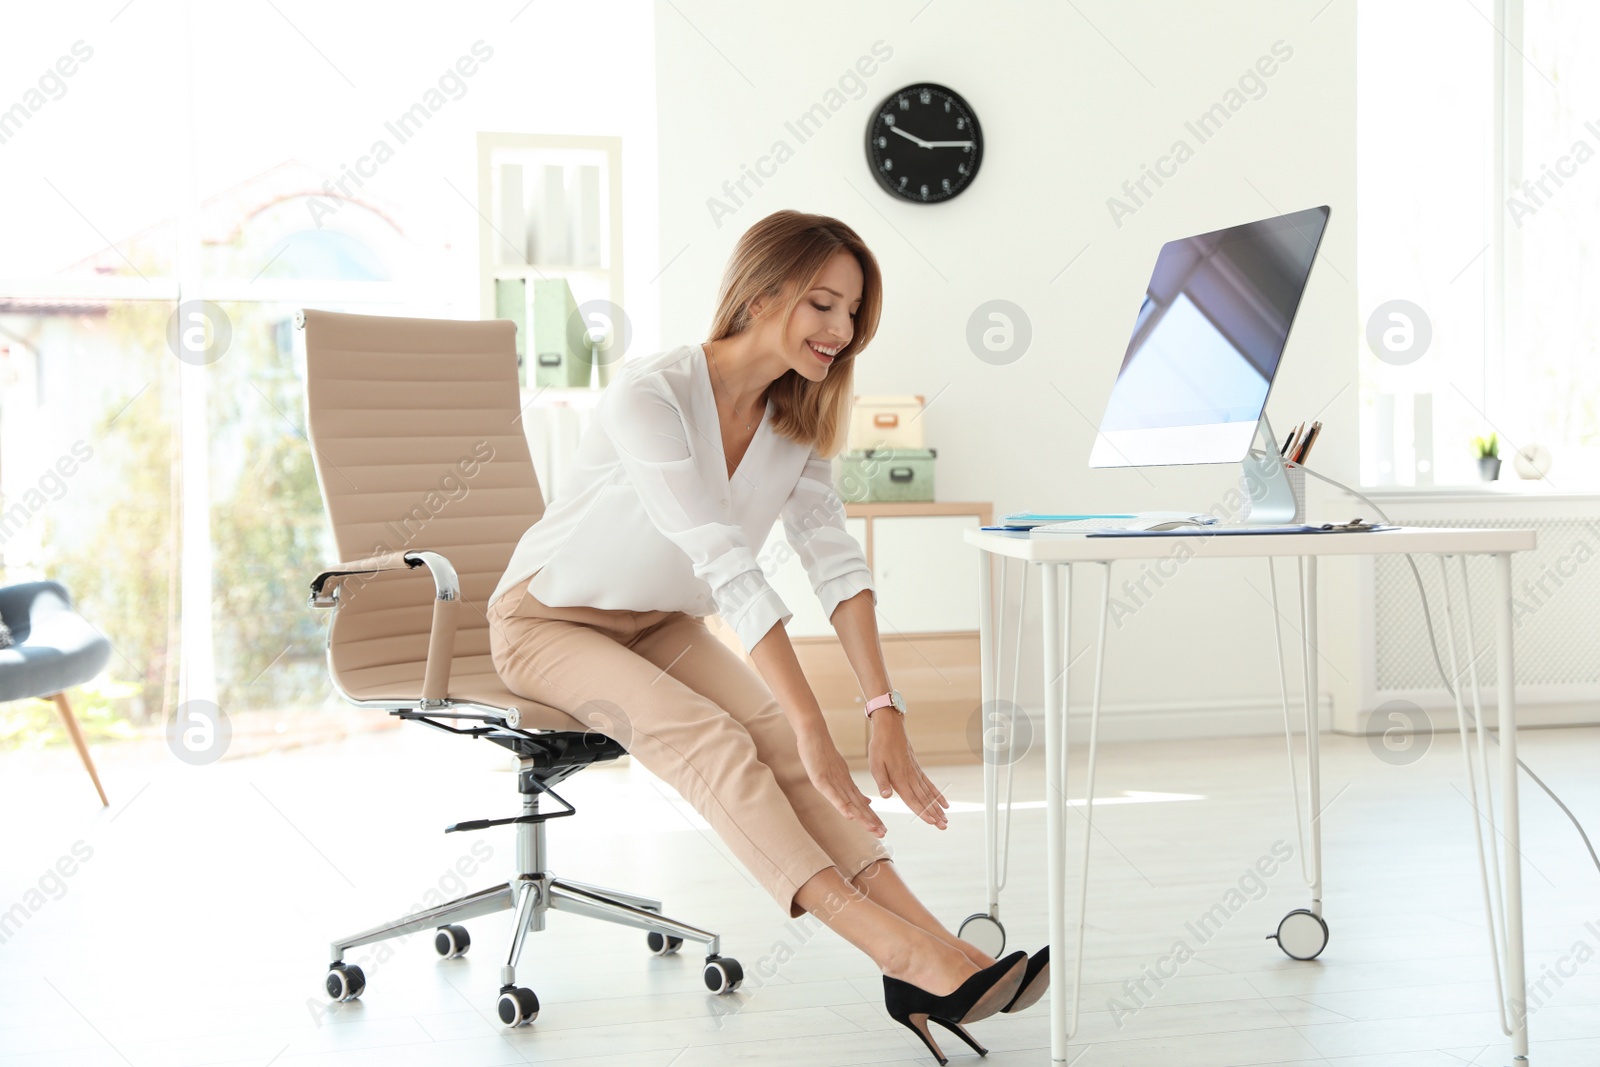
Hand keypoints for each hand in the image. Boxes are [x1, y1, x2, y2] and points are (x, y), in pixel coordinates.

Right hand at [796, 727, 885, 837]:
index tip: (882, 829)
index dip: (871, 817)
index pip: (861, 804)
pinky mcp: (821, 779)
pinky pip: (833, 795)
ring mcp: (833, 782)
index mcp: (847, 784)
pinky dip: (841, 805)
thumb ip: (851, 789)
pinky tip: (850, 815)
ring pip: (849, 802)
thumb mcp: (839, 773)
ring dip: (862, 817)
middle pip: (858, 806)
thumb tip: (867, 803)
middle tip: (883, 833)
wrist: (814, 733)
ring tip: (873, 828)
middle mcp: (843, 785)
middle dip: (871, 821)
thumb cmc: (823, 753)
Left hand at [867, 712, 948, 829]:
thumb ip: (881, 782)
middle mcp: (910, 778)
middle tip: (944, 827)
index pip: (912, 799)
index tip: (932, 822)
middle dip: (934, 814)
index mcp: (899, 779)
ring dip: (938, 807)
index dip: (922, 812)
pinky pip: (929, 784)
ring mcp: (916, 773)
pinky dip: (938, 794)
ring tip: (946, 819)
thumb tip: (886, 796)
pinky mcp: (917, 769)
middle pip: (924, 799)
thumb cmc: (880, 747)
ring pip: (929, 794)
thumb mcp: (875, 764)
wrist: (890, 728)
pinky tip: (944, 802)